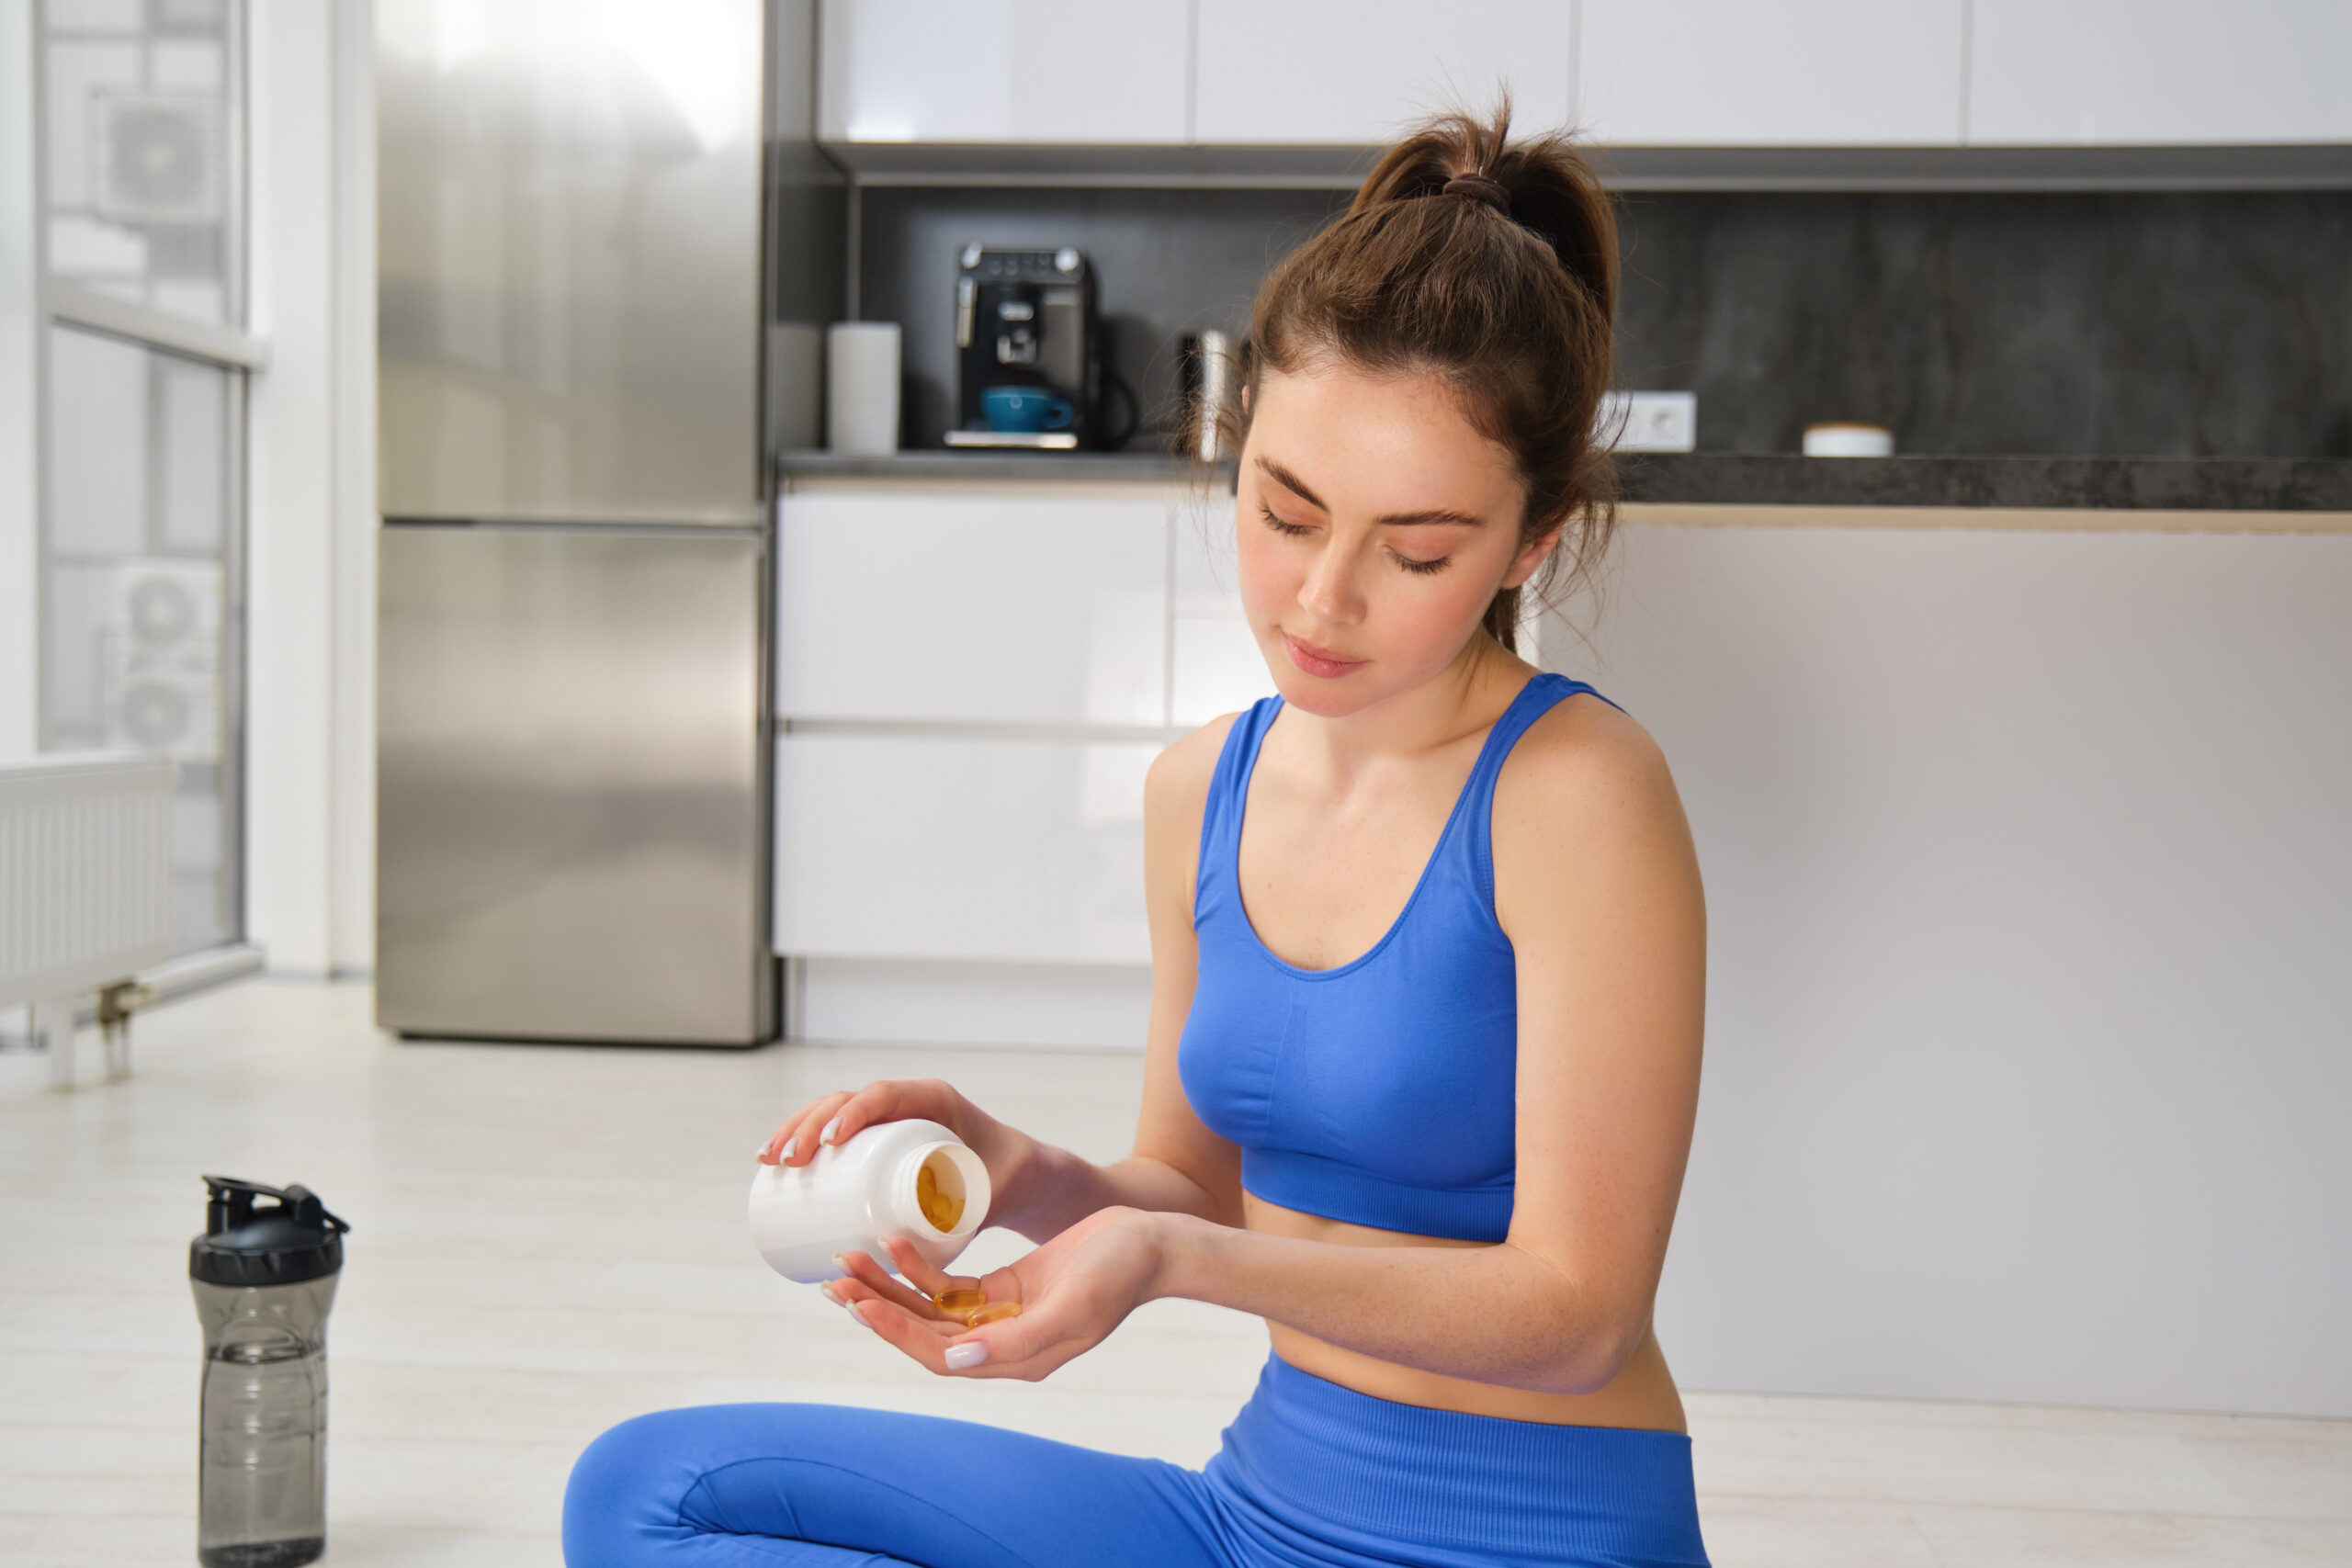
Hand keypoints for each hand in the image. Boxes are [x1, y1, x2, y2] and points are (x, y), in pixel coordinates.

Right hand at [755, 1076, 1037, 1224]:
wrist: (1015, 1174)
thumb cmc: (1006, 1180)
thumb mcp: (991, 1192)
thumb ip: (968, 1217)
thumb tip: (926, 1256)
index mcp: (933, 1099)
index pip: (884, 1096)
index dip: (852, 1114)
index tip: (828, 1144)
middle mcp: (906, 1100)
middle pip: (847, 1101)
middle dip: (808, 1126)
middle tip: (786, 1163)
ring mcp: (889, 1116)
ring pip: (832, 1111)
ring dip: (795, 1129)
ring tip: (768, 1162)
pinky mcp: (877, 1137)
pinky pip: (834, 1127)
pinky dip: (802, 1137)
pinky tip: (773, 1158)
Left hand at [825, 1207, 1164, 1379]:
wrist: (1150, 1245)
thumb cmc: (1119, 1274)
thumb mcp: (1073, 1308)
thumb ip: (1017, 1340)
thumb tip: (956, 1357)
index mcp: (1015, 1359)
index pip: (938, 1353)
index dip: (895, 1331)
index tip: (859, 1305)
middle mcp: (1000, 1344)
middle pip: (923, 1332)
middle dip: (877, 1306)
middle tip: (835, 1280)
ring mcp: (1000, 1316)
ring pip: (928, 1308)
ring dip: (889, 1286)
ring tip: (850, 1259)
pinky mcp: (1003, 1289)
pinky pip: (949, 1284)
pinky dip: (920, 1266)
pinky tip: (896, 1242)